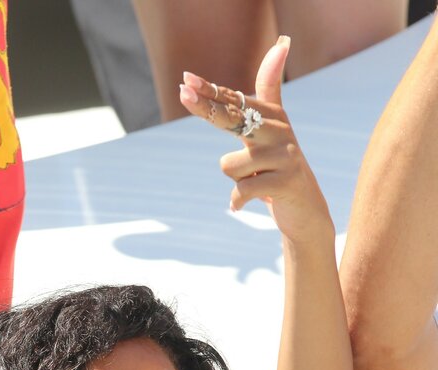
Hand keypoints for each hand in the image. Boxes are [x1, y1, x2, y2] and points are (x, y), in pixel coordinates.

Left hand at [179, 38, 333, 245]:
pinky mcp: (285, 181)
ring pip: (229, 166)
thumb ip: (269, 90)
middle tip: (183, 92)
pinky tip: (245, 203)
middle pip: (233, 118)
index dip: (209, 91)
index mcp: (272, 117)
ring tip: (256, 182)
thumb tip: (281, 43)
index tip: (187, 80)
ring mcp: (284, 156)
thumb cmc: (279, 166)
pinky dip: (238, 201)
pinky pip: (242, 189)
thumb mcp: (270, 130)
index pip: (234, 102)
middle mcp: (279, 131)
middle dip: (206, 108)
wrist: (305, 208)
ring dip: (236, 181)